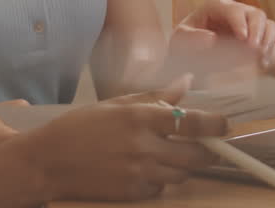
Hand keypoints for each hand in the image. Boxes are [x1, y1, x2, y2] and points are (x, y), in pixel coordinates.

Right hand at [20, 77, 227, 201]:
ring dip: (184, 165)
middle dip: (208, 150)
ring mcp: (138, 172)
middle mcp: (143, 146)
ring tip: (170, 153)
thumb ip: (155, 96)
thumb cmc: (80, 127)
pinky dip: (161, 179)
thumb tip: (187, 82)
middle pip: (196, 155)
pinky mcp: (132, 193)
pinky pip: (161, 187)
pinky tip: (147, 167)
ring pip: (181, 174)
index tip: (226, 124)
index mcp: (140, 118)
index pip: (192, 123)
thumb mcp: (116, 104)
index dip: (215, 124)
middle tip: (208, 145)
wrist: (48, 161)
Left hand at [167, 0, 274, 77]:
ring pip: (269, 26)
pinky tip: (262, 64)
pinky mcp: (256, 41)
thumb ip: (191, 38)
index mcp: (217, 6)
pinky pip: (271, 44)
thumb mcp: (180, 39)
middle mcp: (236, 12)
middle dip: (258, 32)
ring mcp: (249, 26)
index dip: (240, 22)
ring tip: (260, 57)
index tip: (242, 38)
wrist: (190, 57)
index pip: (234, 9)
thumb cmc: (184, 44)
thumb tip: (211, 39)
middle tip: (254, 49)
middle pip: (257, 14)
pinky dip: (270, 54)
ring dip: (268, 42)